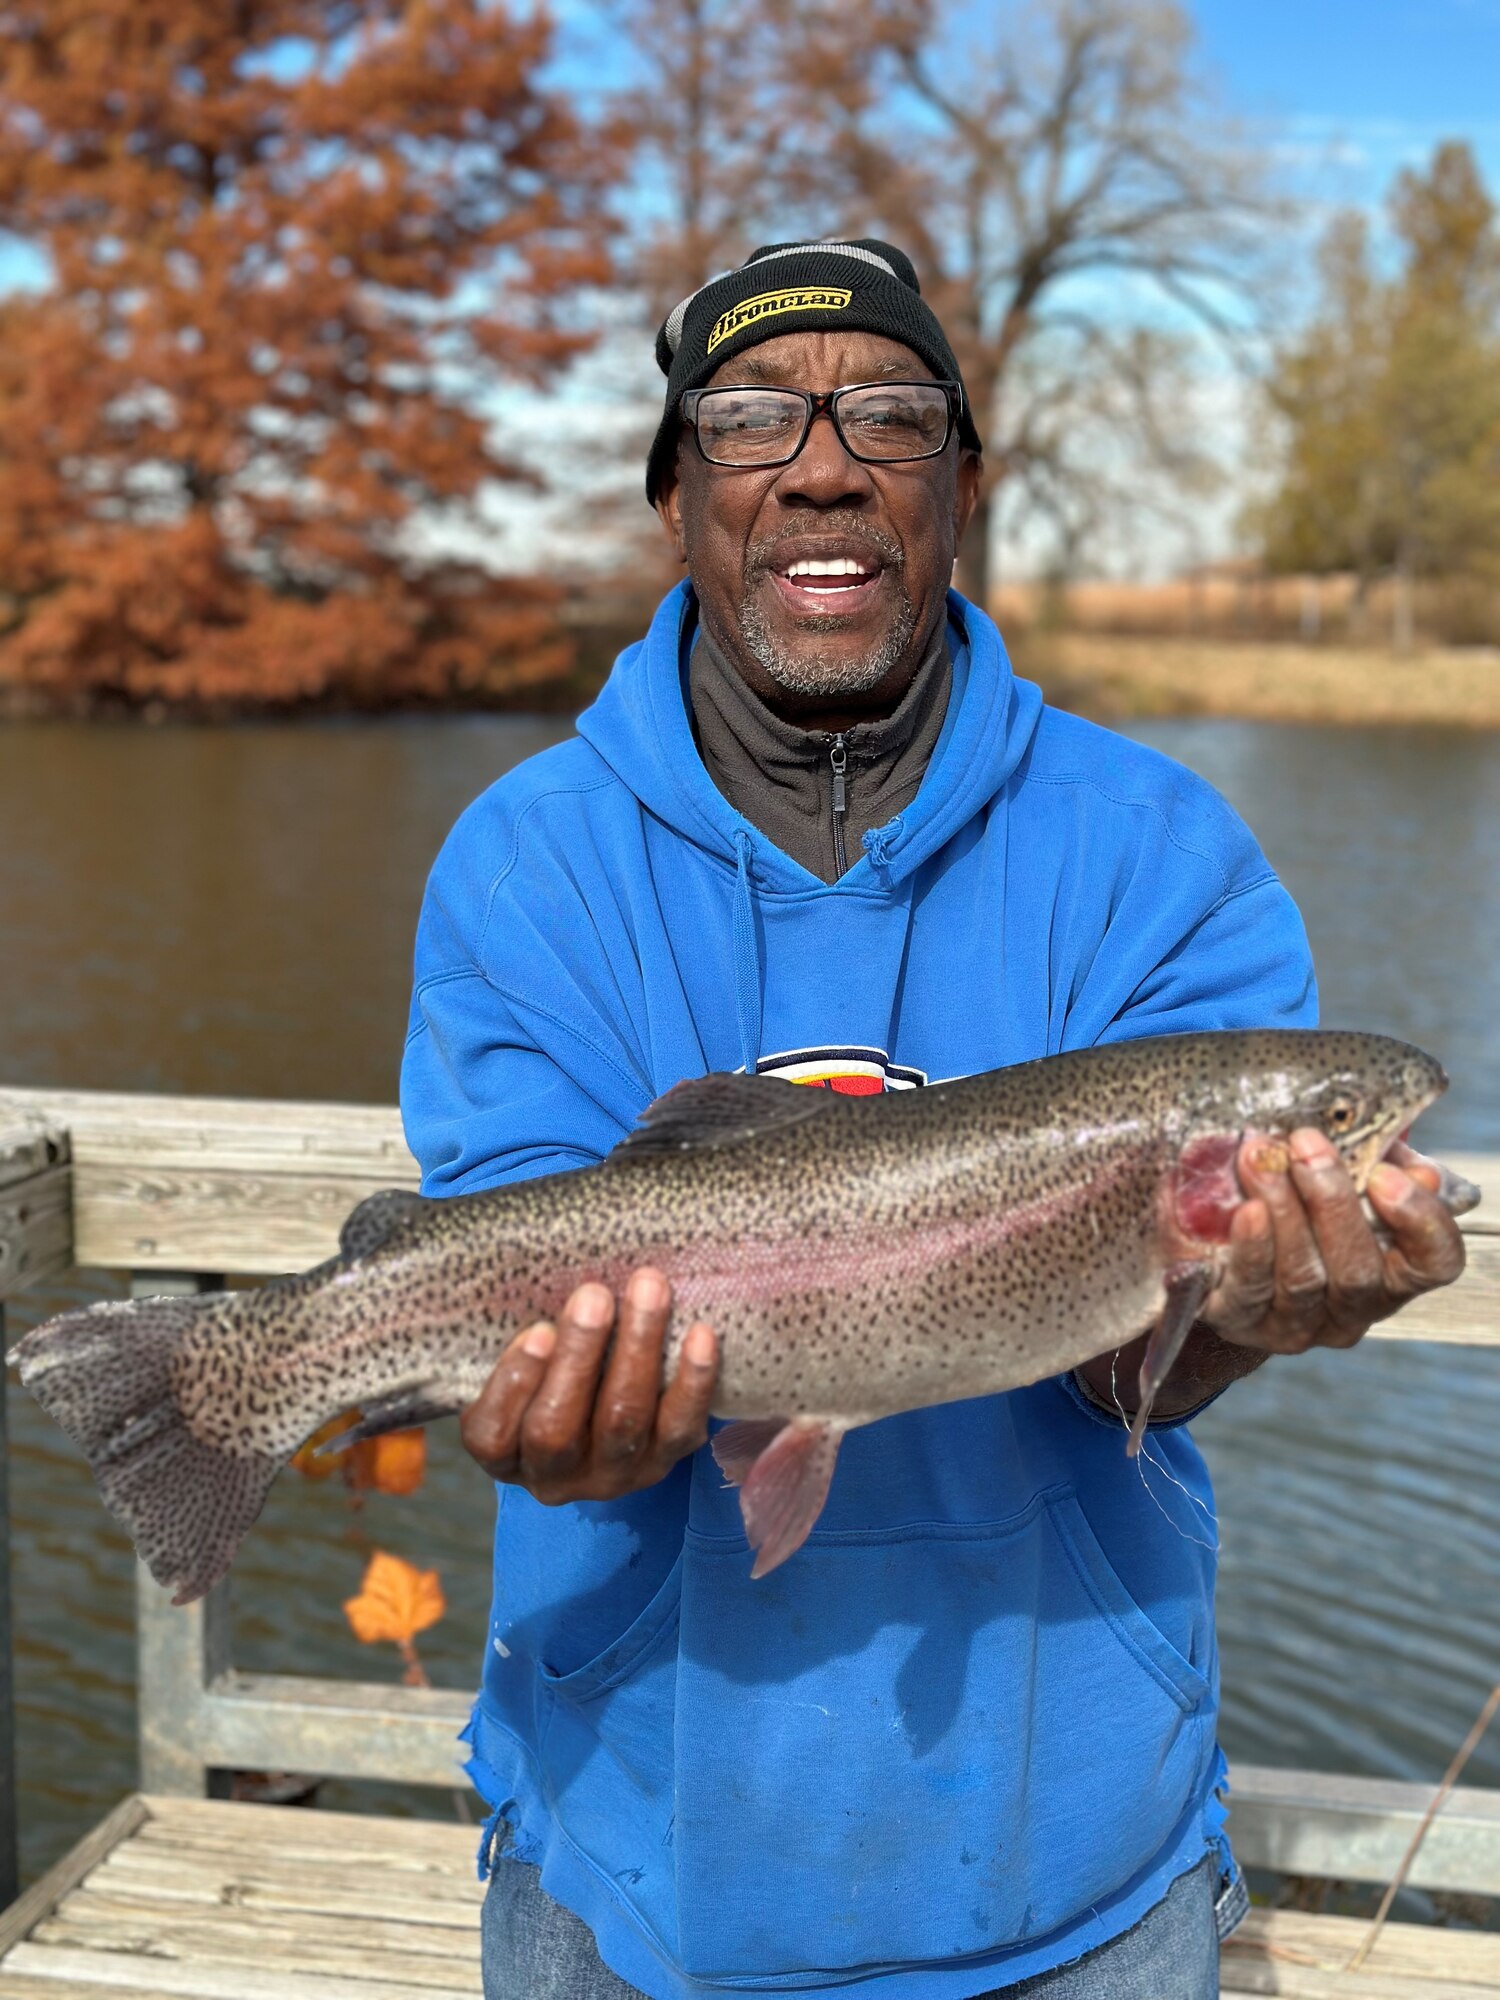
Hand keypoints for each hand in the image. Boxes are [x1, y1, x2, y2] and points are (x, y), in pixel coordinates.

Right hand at [459, 1266, 718, 1502]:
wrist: (603, 1396)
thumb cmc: (546, 1364)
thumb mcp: (519, 1356)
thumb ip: (518, 1333)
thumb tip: (516, 1270)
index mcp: (503, 1453)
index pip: (493, 1434)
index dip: (514, 1385)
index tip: (538, 1331)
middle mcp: (553, 1476)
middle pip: (557, 1431)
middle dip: (578, 1358)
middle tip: (594, 1295)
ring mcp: (610, 1474)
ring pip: (622, 1422)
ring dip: (637, 1350)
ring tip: (648, 1290)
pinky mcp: (663, 1461)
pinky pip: (680, 1428)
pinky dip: (692, 1381)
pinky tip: (699, 1334)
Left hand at [1202, 1130, 1466, 1353]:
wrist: (1216, 1242)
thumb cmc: (1294, 1197)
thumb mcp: (1340, 1173)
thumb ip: (1375, 1164)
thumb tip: (1417, 1169)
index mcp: (1392, 1272)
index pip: (1434, 1263)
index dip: (1420, 1222)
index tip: (1384, 1174)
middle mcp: (1352, 1309)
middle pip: (1359, 1272)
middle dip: (1332, 1202)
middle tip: (1305, 1145)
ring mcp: (1297, 1325)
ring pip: (1303, 1279)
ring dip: (1283, 1211)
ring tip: (1261, 1159)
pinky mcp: (1241, 1323)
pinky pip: (1249, 1292)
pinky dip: (1251, 1249)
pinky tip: (1246, 1210)